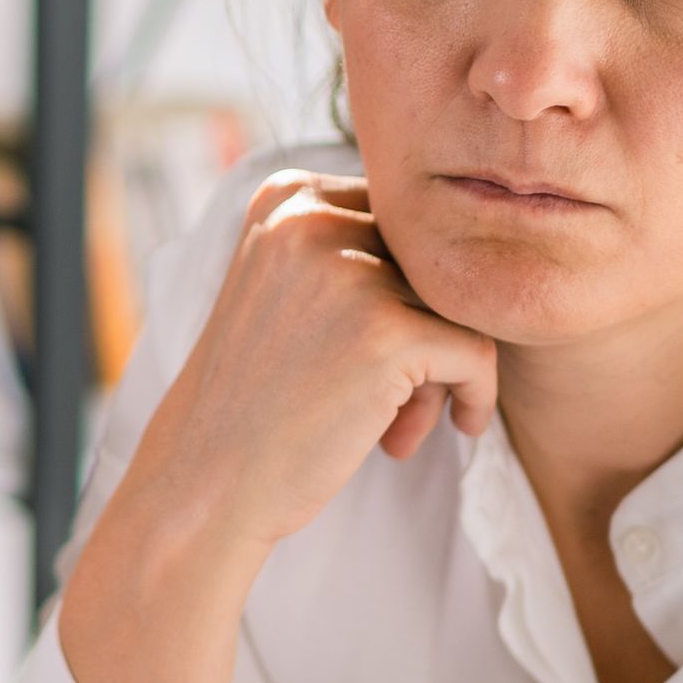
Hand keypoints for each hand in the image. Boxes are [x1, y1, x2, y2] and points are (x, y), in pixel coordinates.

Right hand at [59, 175, 498, 682]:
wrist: (204, 485)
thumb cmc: (252, 402)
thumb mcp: (283, 292)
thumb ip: (350, 250)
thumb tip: (472, 243)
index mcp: (286, 197)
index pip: (400, 219)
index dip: (403, 289)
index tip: (377, 354)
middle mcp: (314, 219)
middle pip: (432, 259)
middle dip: (428, 328)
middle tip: (400, 401)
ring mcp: (350, 273)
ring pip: (459, 305)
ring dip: (442, 371)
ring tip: (400, 427)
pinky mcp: (388, 333)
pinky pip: (478, 351)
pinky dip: (477, 394)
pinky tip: (455, 428)